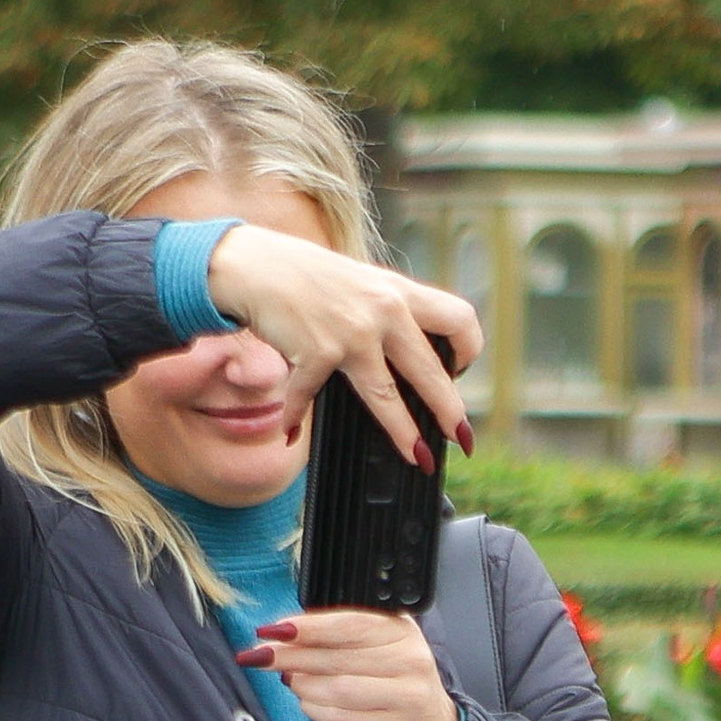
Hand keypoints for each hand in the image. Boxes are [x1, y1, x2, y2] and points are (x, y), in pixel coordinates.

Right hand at [205, 223, 479, 462]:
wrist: (252, 262)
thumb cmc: (306, 276)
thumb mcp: (362, 282)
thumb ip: (389, 311)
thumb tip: (410, 355)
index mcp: (399, 292)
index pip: (459, 319)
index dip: (468, 350)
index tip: (458, 372)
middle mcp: (383, 310)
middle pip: (432, 371)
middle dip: (451, 412)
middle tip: (462, 437)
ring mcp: (351, 333)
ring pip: (387, 397)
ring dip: (405, 434)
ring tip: (418, 458)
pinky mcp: (317, 351)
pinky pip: (310, 397)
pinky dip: (295, 415)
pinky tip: (289, 431)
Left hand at [239, 609, 461, 720]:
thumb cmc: (393, 681)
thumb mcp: (378, 647)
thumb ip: (338, 636)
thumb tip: (281, 634)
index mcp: (402, 630)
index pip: (350, 624)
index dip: (307, 627)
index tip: (271, 630)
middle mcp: (410, 660)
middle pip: (338, 657)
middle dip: (291, 655)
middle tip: (260, 656)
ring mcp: (406, 696)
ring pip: (337, 688)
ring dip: (303, 685)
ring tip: (289, 681)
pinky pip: (341, 717)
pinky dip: (316, 709)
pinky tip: (308, 703)